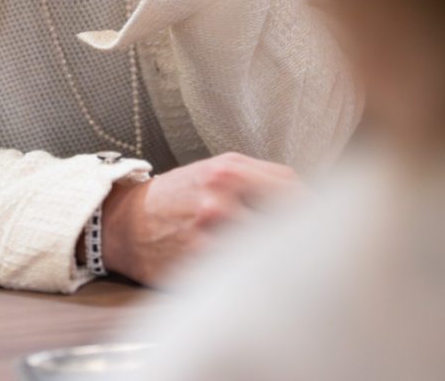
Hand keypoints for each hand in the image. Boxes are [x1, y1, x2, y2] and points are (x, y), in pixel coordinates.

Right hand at [101, 153, 301, 285]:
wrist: (126, 224)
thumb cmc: (176, 198)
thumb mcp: (213, 172)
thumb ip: (256, 179)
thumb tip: (304, 197)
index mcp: (228, 169)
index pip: (290, 186)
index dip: (310, 205)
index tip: (318, 219)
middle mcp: (221, 195)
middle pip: (286, 216)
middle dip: (300, 233)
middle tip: (309, 245)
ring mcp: (212, 229)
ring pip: (269, 245)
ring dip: (280, 256)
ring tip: (282, 263)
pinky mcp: (202, 260)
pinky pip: (246, 269)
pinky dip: (257, 273)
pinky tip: (255, 275)